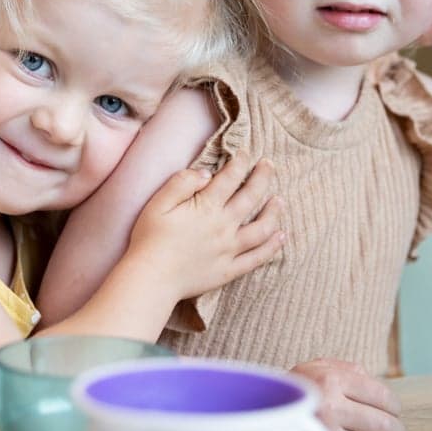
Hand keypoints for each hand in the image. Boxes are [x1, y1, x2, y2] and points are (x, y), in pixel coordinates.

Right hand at [126, 155, 283, 300]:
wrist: (151, 277)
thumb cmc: (150, 238)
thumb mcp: (158, 202)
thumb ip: (182, 183)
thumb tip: (206, 173)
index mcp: (206, 207)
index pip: (230, 178)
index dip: (240, 162)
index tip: (246, 153)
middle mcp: (223, 226)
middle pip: (251, 197)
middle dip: (263, 177)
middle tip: (269, 165)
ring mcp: (229, 249)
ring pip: (262, 228)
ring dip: (274, 212)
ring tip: (280, 200)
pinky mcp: (229, 270)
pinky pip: (257, 258)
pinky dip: (272, 247)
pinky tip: (281, 236)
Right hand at [291, 358, 406, 430]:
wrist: (267, 406)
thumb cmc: (303, 384)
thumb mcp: (323, 365)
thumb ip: (354, 371)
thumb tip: (384, 394)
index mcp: (333, 380)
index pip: (381, 396)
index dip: (395, 406)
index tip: (396, 410)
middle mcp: (330, 408)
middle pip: (381, 424)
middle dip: (397, 430)